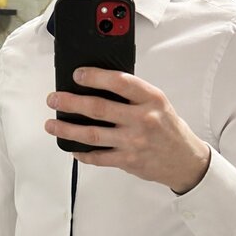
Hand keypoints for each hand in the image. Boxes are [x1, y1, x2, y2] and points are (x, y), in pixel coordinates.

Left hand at [45, 67, 210, 193]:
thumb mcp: (157, 103)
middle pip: (98, 108)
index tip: (77, 74)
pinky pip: (98, 157)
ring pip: (92, 135)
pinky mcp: (128, 161)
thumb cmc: (167, 128)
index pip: (119, 82)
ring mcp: (134, 142)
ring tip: (51, 124)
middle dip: (70, 102)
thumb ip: (133, 95)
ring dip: (67, 129)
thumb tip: (97, 85)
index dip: (95, 77)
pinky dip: (82, 153)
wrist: (184, 160)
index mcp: (151, 98)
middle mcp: (142, 119)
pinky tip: (72, 148)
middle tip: (54, 99)